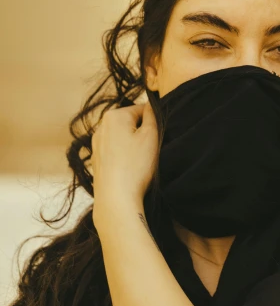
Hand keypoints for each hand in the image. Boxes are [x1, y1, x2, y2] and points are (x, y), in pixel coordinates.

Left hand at [91, 101, 158, 226]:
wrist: (116, 198)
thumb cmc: (135, 166)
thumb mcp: (151, 135)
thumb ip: (152, 115)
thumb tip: (150, 106)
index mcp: (114, 115)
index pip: (142, 109)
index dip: (154, 123)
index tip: (157, 137)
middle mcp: (101, 126)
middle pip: (131, 123)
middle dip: (142, 134)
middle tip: (150, 150)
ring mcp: (96, 144)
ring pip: (123, 137)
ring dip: (133, 146)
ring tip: (140, 162)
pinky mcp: (96, 160)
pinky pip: (115, 151)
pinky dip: (124, 157)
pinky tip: (130, 169)